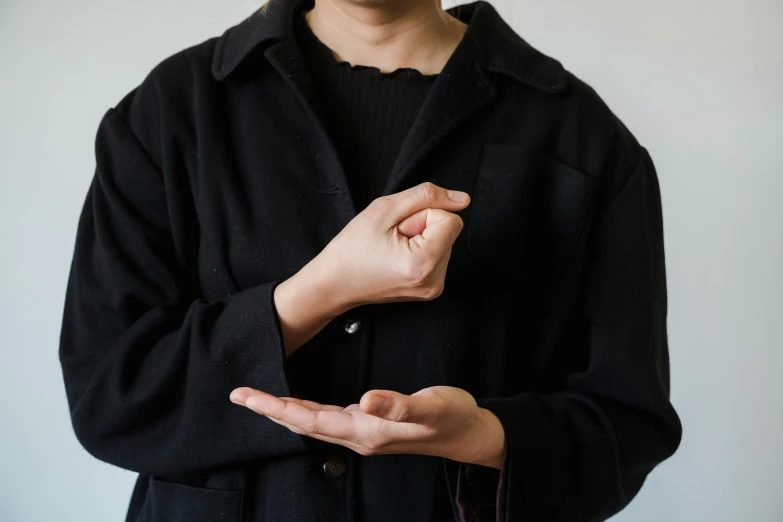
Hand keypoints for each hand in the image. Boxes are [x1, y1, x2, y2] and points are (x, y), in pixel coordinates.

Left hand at [229, 385, 505, 468]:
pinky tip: (299, 405)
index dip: (277, 408)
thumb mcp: (431, 407)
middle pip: (303, 424)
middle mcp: (360, 435)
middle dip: (269, 410)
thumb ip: (399, 404)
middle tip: (239, 394)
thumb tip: (364, 400)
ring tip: (258, 399)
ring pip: (313, 424)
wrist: (468, 433)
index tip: (248, 396)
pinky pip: (326, 421)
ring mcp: (364, 433)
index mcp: (367, 431)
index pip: (311, 420)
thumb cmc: (452, 417)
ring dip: (283, 412)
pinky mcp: (370, 426)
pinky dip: (304, 412)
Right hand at [311, 181, 470, 309]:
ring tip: (392, 249)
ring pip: (444, 241)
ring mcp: (433, 288)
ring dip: (420, 238)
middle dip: (422, 226)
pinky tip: (397, 257)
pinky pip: (438, 254)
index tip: (400, 228)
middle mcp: (433, 281)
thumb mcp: (383, 209)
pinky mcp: (431, 288)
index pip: (451, 220)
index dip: (424, 215)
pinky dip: (420, 249)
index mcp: (422, 264)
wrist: (334, 283)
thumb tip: (462, 199)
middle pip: (448, 231)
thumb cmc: (351, 249)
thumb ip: (426, 196)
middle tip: (392, 239)